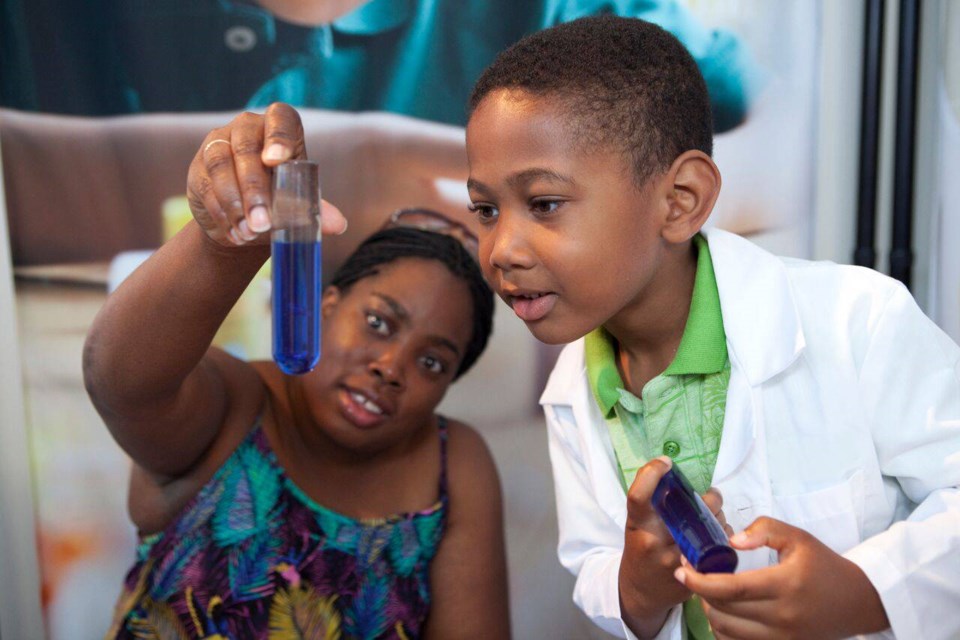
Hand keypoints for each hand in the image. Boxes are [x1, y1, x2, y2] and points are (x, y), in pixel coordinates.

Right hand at [186, 102, 346, 246]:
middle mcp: (247, 128)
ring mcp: (219, 143)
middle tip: (263, 223)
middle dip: (255, 189)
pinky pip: (205, 185)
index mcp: (280, 128)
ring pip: (221, 164)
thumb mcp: (298, 205)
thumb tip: (339, 225)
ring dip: (235, 203)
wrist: (245, 223)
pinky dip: (220, 211)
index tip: (277, 161)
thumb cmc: (279, 203)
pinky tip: (234, 231)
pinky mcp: (198, 167)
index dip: (279, 136)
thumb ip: (315, 211)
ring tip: (249, 233)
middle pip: (247, 148)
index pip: (280, 118)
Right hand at [619, 457, 729, 636]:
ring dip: (720, 517)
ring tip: (715, 518)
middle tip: (712, 495)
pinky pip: (720, 548)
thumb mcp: (636, 524)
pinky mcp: (694, 576)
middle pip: (690, 509)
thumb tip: (667, 465)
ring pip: (712, 528)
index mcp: (638, 526)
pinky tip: (717, 536)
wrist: (641, 591)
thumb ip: (649, 500)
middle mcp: (654, 542)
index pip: (638, 496)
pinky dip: (723, 537)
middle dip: (710, 497)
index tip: (665, 462)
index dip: (651, 474)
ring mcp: (675, 561)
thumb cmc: (641, 549)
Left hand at [675, 517, 889, 639]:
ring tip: (708, 592)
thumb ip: (764, 530)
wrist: (858, 601)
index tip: (681, 569)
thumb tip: (732, 541)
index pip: (731, 589)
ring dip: (709, 612)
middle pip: (724, 611)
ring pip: (727, 632)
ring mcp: (783, 638)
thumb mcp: (797, 537)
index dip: (699, 581)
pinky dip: (723, 631)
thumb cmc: (824, 565)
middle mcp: (782, 617)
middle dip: (700, 592)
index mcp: (784, 585)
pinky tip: (723, 612)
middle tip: (692, 574)